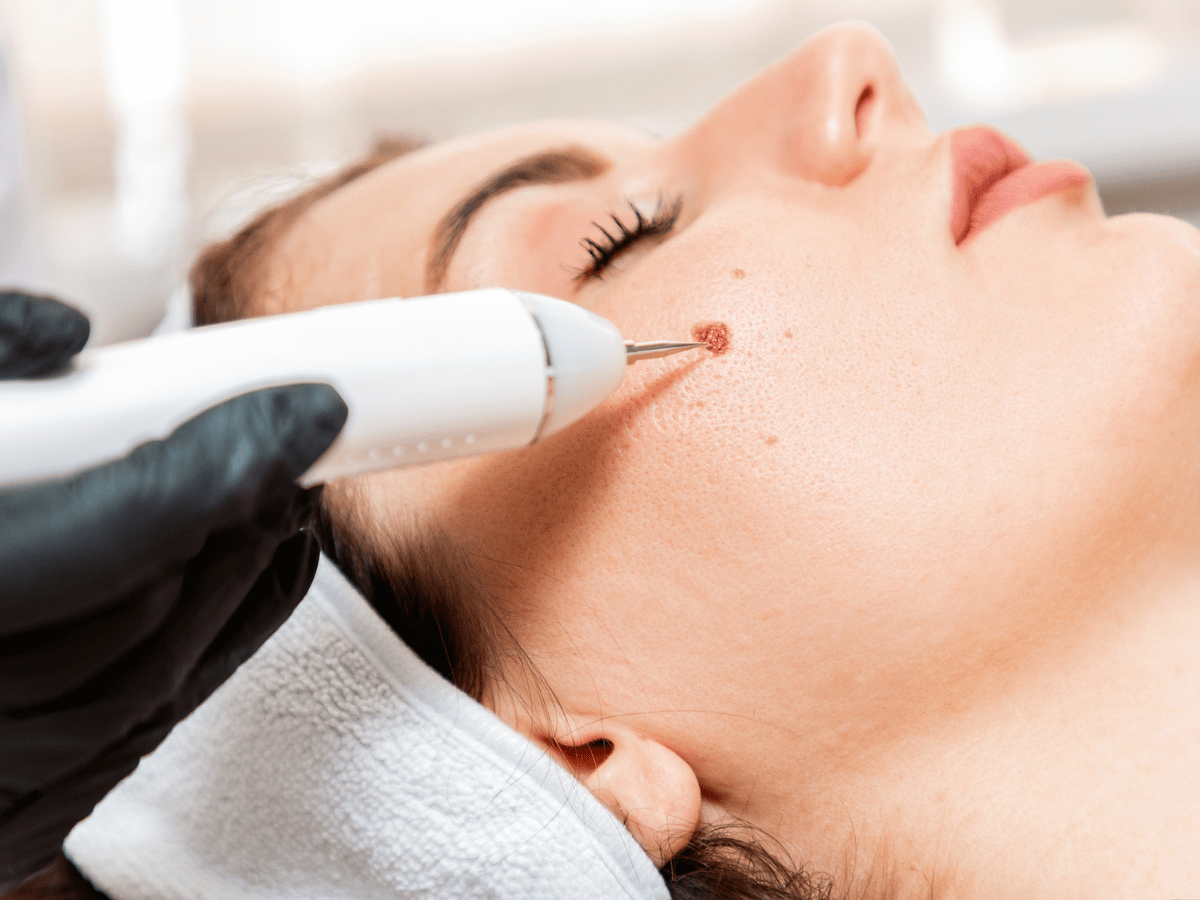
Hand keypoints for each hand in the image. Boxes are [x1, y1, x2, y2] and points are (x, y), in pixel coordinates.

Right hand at [0, 292, 347, 889]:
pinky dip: (195, 658)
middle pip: (138, 621)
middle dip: (232, 525)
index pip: (105, 540)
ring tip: (275, 503)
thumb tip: (65, 336)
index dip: (218, 467)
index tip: (305, 409)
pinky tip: (226, 588)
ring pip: (144, 695)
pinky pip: (125, 746)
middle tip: (290, 445)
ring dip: (232, 592)